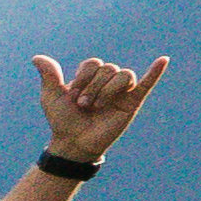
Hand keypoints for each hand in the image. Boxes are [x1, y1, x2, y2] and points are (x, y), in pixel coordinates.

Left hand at [33, 53, 168, 162]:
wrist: (74, 143)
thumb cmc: (63, 120)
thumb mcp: (52, 96)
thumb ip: (49, 75)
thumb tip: (36, 57)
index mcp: (90, 77)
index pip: (93, 63)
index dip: (83, 76)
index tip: (72, 94)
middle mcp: (107, 81)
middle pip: (108, 68)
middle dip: (93, 86)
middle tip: (83, 105)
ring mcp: (121, 91)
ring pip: (124, 75)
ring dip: (108, 89)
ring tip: (97, 106)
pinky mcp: (132, 102)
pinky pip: (147, 83)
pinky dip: (155, 72)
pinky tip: (163, 60)